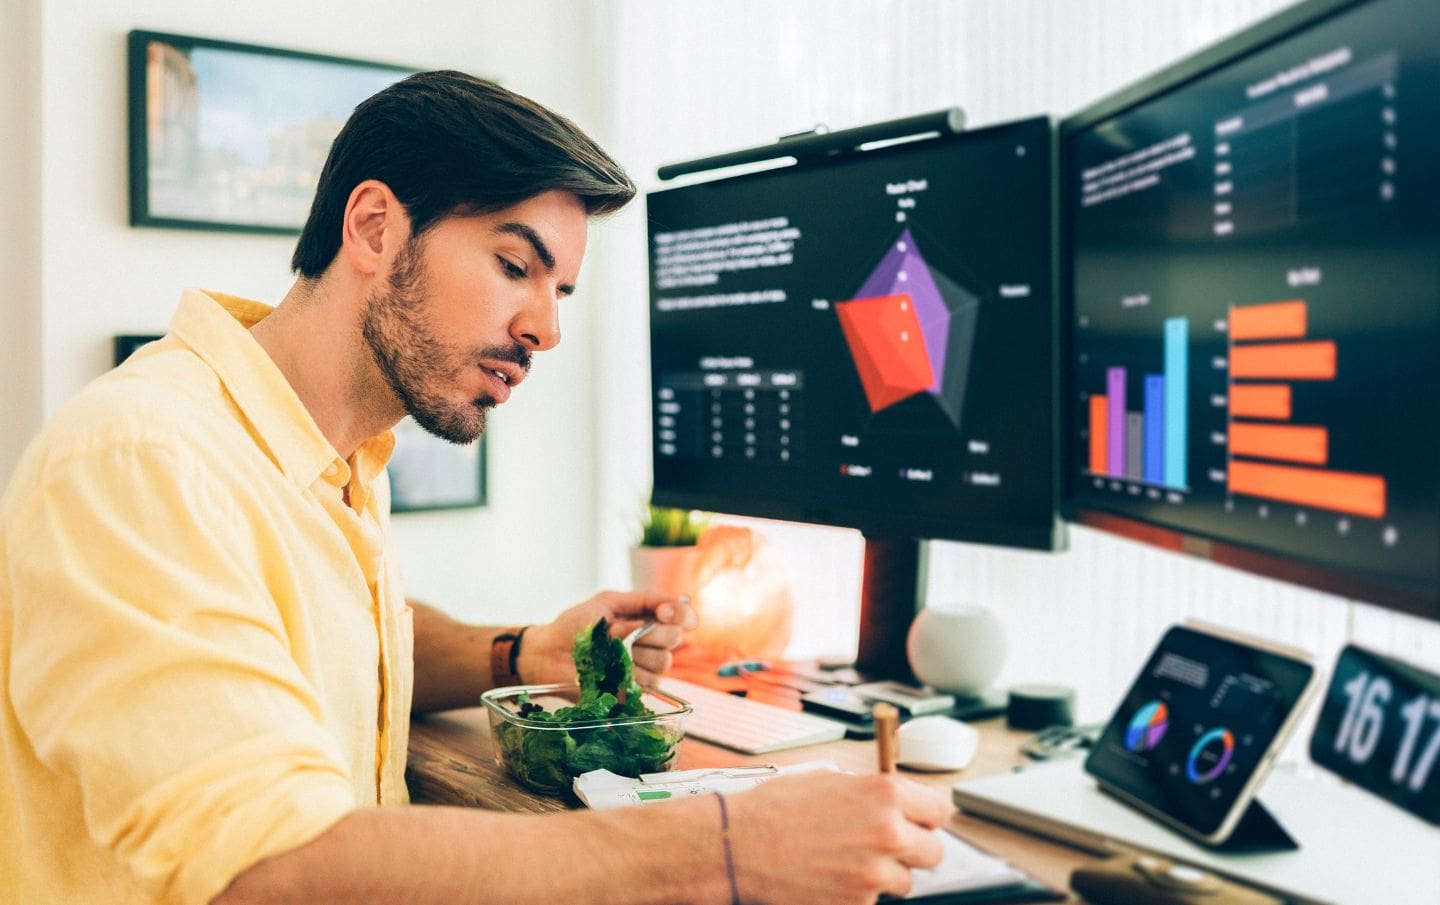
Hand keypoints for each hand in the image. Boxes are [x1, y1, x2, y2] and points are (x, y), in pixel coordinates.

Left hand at [518, 591, 696, 686]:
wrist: (550, 653)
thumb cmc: (575, 625)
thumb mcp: (607, 602)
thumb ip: (642, 600)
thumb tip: (669, 606)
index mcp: (648, 619)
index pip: (684, 617)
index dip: (682, 615)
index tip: (664, 613)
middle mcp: (652, 643)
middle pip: (674, 639)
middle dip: (648, 632)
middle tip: (619, 631)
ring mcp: (644, 668)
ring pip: (662, 662)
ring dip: (633, 653)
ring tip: (608, 650)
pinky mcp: (634, 691)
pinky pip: (647, 683)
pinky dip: (627, 673)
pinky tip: (608, 669)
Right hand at [726, 772, 952, 904]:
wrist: (740, 846)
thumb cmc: (776, 809)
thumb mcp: (830, 780)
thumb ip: (871, 793)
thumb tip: (895, 801)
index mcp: (885, 795)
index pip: (939, 811)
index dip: (925, 816)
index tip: (918, 821)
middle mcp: (889, 833)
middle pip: (933, 852)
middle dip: (913, 849)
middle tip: (886, 846)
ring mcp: (875, 874)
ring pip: (905, 882)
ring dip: (885, 875)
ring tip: (850, 863)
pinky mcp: (858, 904)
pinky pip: (873, 901)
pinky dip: (857, 893)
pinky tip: (832, 878)